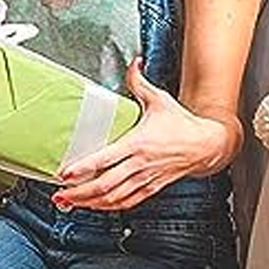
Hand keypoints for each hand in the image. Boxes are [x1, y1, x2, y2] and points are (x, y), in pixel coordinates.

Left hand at [53, 58, 227, 211]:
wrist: (209, 144)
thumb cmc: (182, 123)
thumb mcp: (159, 99)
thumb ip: (140, 82)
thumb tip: (134, 62)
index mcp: (138, 143)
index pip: (107, 159)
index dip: (84, 168)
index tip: (65, 173)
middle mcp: (140, 165)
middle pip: (106, 185)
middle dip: (80, 193)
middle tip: (59, 195)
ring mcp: (146, 179)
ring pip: (115, 198)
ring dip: (90, 203)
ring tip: (69, 203)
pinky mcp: (152, 188)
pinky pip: (127, 202)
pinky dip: (108, 206)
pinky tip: (94, 206)